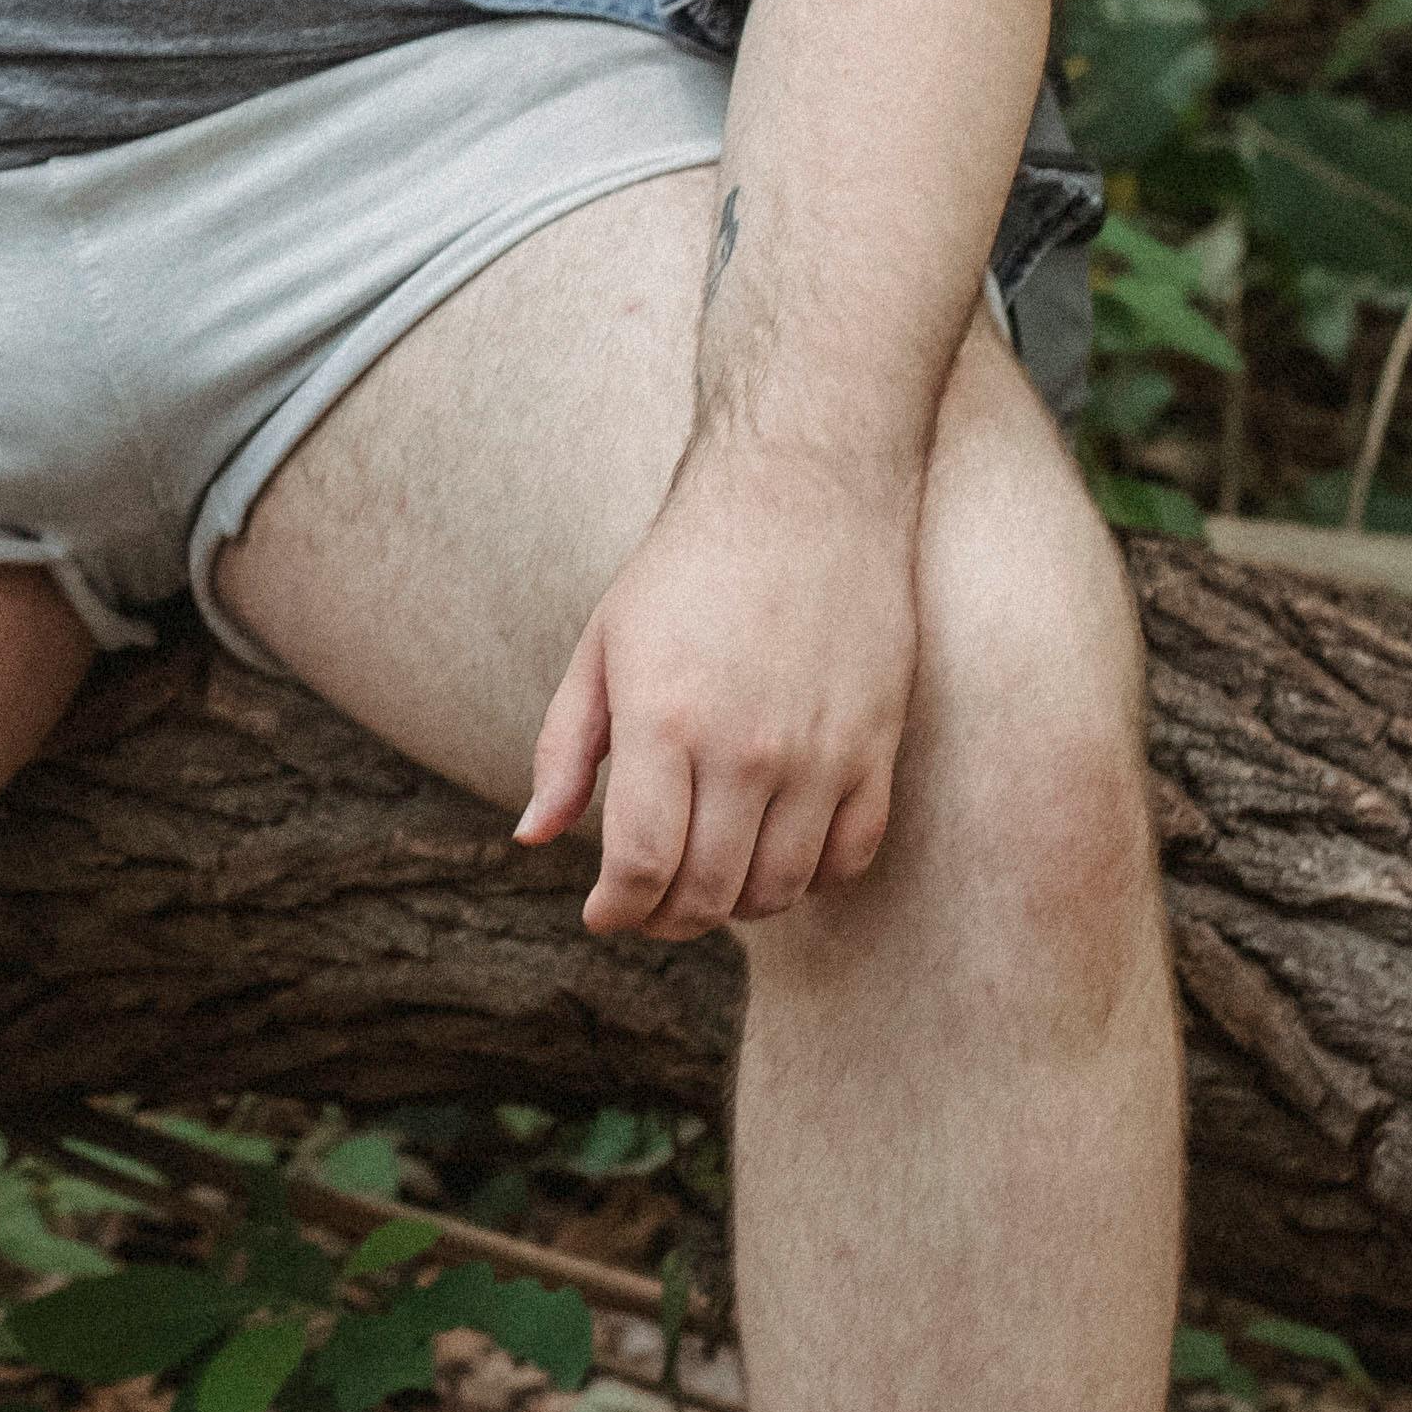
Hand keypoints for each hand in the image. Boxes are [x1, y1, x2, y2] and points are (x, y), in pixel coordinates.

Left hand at [515, 444, 919, 934]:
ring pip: (779, 890)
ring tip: (709, 879)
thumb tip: (534, 838)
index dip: (616, 910)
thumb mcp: (602, 646)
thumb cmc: (687, 568)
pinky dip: (811, 879)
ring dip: (737, 906)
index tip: (603, 913)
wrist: (802, 493)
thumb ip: (565, 749)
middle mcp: (746, 749)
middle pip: (708, 894)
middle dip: (667, 918)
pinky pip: (849, 858)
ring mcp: (820, 754)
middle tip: (649, 906)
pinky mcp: (876, 749)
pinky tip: (776, 853)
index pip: (641, 867)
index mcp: (665, 721)